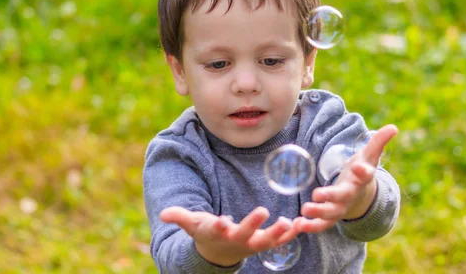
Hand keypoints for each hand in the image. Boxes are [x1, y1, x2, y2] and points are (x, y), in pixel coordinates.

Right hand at [160, 206, 297, 266]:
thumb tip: (163, 214)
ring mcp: (251, 244)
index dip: (219, 225)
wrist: (219, 254)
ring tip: (290, 222)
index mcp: (218, 233)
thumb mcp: (192, 224)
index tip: (221, 220)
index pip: (217, 229)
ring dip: (279, 232)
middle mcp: (236, 240)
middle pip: (245, 234)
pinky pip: (280, 240)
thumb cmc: (206, 233)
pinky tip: (302, 223)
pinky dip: (291, 233)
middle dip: (253, 224)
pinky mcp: (264, 243)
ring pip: (267, 241)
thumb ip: (179, 217)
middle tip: (263, 210)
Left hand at [295, 124, 398, 232]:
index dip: (363, 171)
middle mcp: (351, 194)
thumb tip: (393, 127)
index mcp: (362, 178)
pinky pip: (322, 224)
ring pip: (330, 213)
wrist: (362, 196)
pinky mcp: (331, 216)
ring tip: (304, 209)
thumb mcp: (369, 156)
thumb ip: (378, 142)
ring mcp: (341, 207)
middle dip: (330, 196)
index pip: (365, 174)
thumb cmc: (362, 170)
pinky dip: (311, 226)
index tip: (359, 167)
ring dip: (317, 213)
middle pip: (342, 196)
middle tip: (317, 194)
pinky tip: (297, 224)